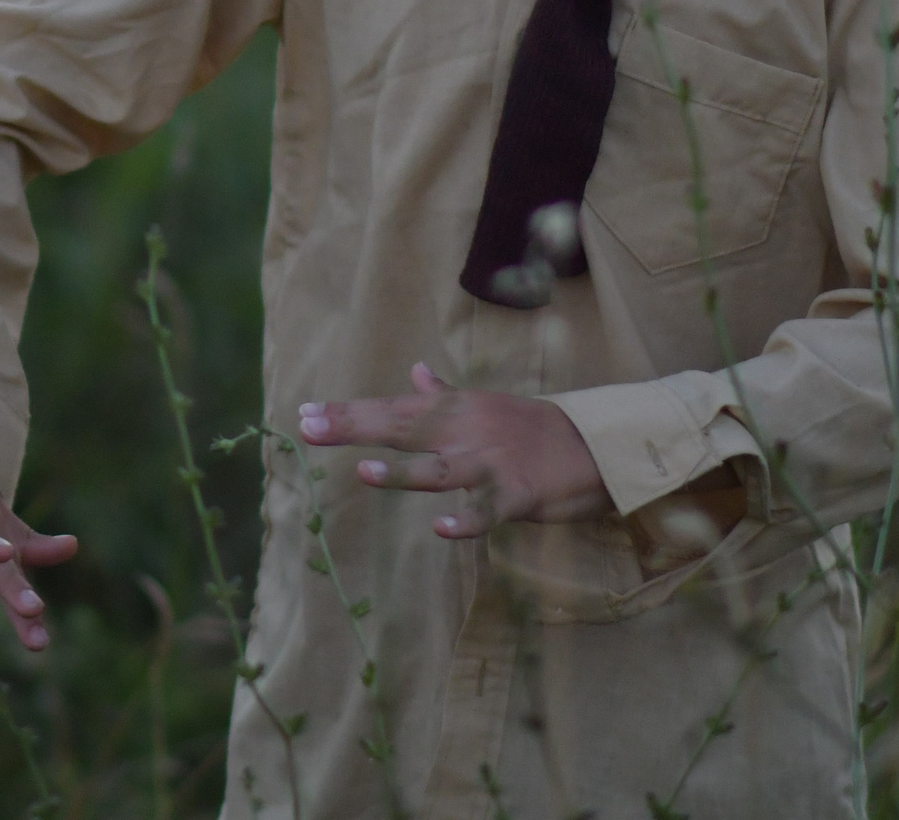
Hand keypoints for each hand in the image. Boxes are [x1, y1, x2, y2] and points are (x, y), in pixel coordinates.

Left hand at [296, 362, 610, 537]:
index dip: (348, 412)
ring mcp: (492, 463)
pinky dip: (467, 520)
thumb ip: (445, 395)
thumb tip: (415, 370)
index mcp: (456, 411)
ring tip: (364, 472)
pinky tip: (442, 528)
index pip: (392, 408)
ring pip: (442, 469)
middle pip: (404, 428)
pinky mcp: (518, 495)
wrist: (593, 446)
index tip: (305, 413)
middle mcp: (467, 431)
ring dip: (405, 473)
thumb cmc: (532, 429)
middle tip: (308, 427)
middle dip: (355, 427)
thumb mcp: (484, 405)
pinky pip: (488, 510)